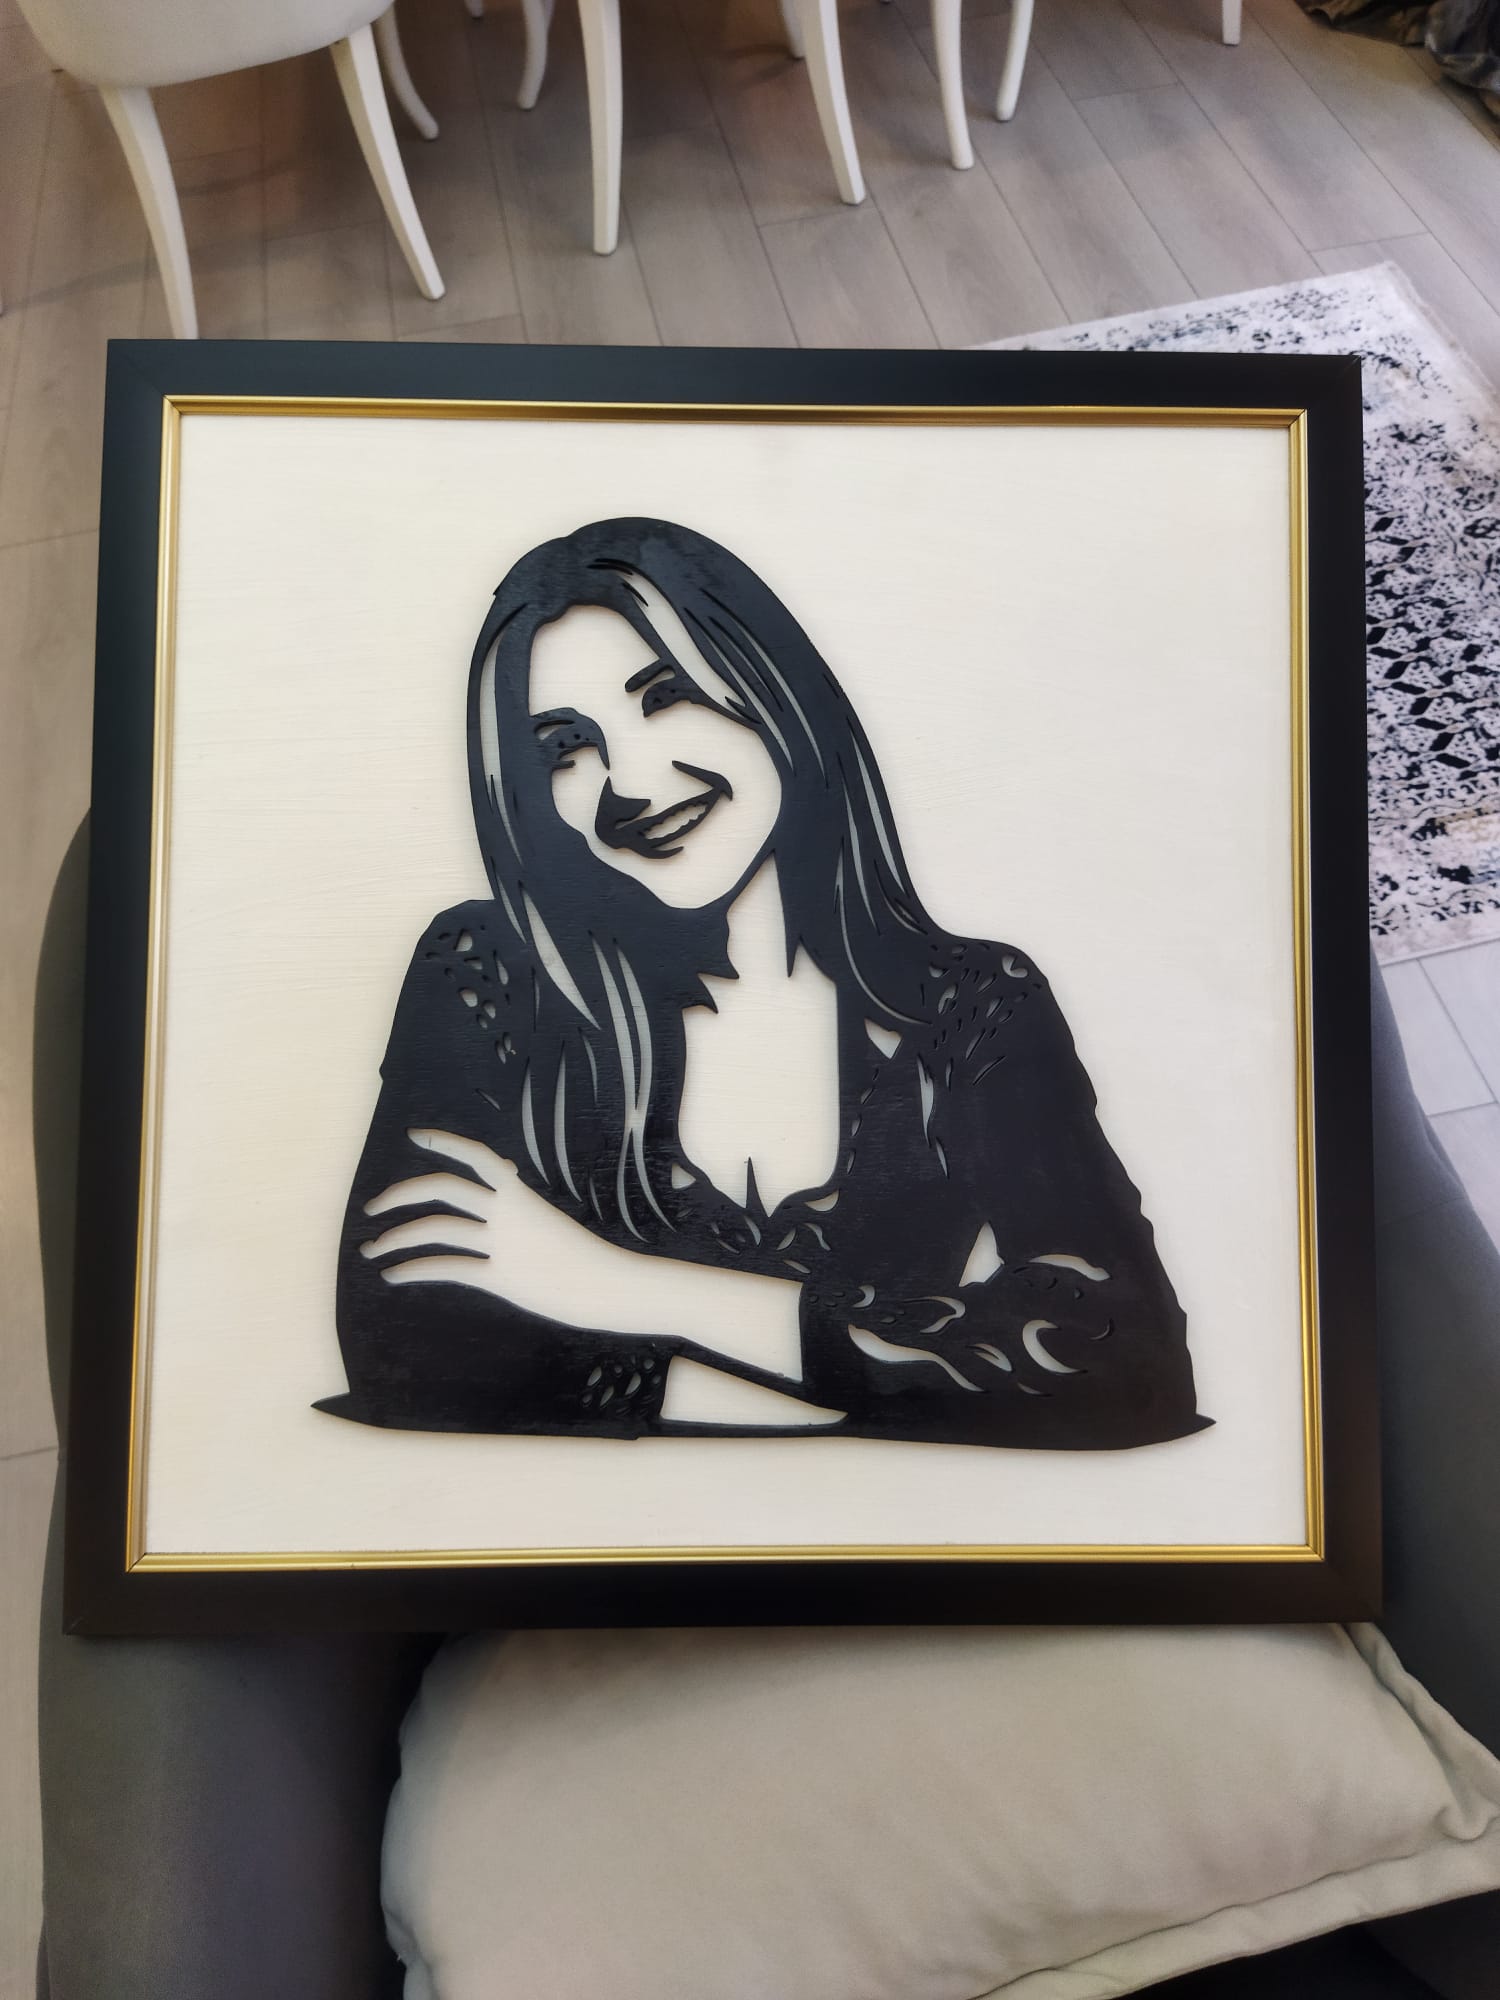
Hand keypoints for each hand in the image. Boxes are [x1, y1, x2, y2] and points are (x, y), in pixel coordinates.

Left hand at [359, 1127, 804, 1377]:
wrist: (614, 1285)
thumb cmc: (585, 1256)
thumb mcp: (551, 1221)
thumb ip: (521, 1210)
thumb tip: (506, 1189)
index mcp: (522, 1194)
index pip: (477, 1156)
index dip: (444, 1143)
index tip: (414, 1138)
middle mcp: (509, 1213)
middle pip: (443, 1190)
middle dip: (400, 1195)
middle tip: (373, 1206)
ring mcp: (504, 1245)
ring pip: (438, 1231)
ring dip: (397, 1238)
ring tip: (373, 1249)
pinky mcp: (502, 1278)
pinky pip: (449, 1269)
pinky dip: (414, 1269)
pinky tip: (394, 1275)